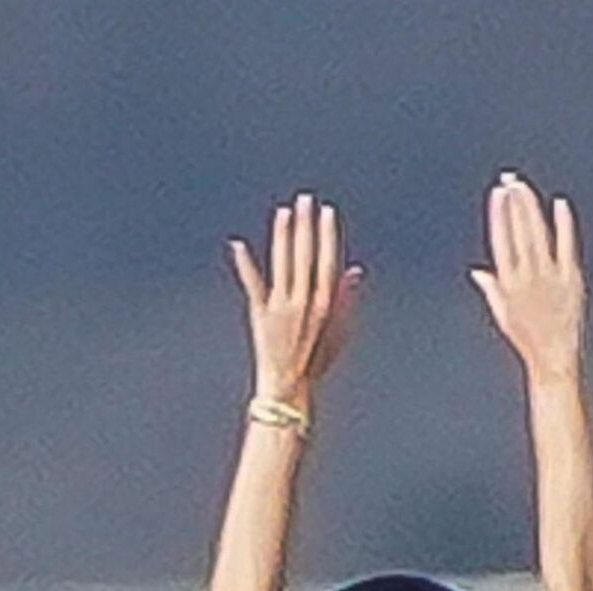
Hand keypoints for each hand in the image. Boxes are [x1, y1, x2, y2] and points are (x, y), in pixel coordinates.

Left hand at [228, 193, 362, 411]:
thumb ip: (344, 300)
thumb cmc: (314, 363)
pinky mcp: (260, 316)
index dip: (327, 236)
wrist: (288, 389)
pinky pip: (253, 286)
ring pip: (282, 265)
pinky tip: (237, 244)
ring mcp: (281, 309)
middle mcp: (304, 304)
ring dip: (283, 237)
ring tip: (283, 212)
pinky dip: (244, 265)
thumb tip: (355, 270)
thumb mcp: (337, 332)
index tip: (327, 212)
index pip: (327, 263)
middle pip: (305, 258)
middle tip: (304, 200)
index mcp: (324, 307)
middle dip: (305, 227)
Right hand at [470, 172, 584, 383]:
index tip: (498, 193)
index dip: (499, 214)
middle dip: (514, 203)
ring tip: (525, 188)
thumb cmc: (528, 341)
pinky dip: (563, 224)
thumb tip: (477, 271)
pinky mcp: (570, 279)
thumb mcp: (503, 315)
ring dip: (530, 208)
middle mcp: (527, 276)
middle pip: (518, 231)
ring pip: (537, 233)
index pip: (501, 239)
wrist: (553, 359)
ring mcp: (549, 276)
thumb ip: (491, 289)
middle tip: (511, 179)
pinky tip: (559, 204)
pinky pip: (566, 245)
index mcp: (508, 283)